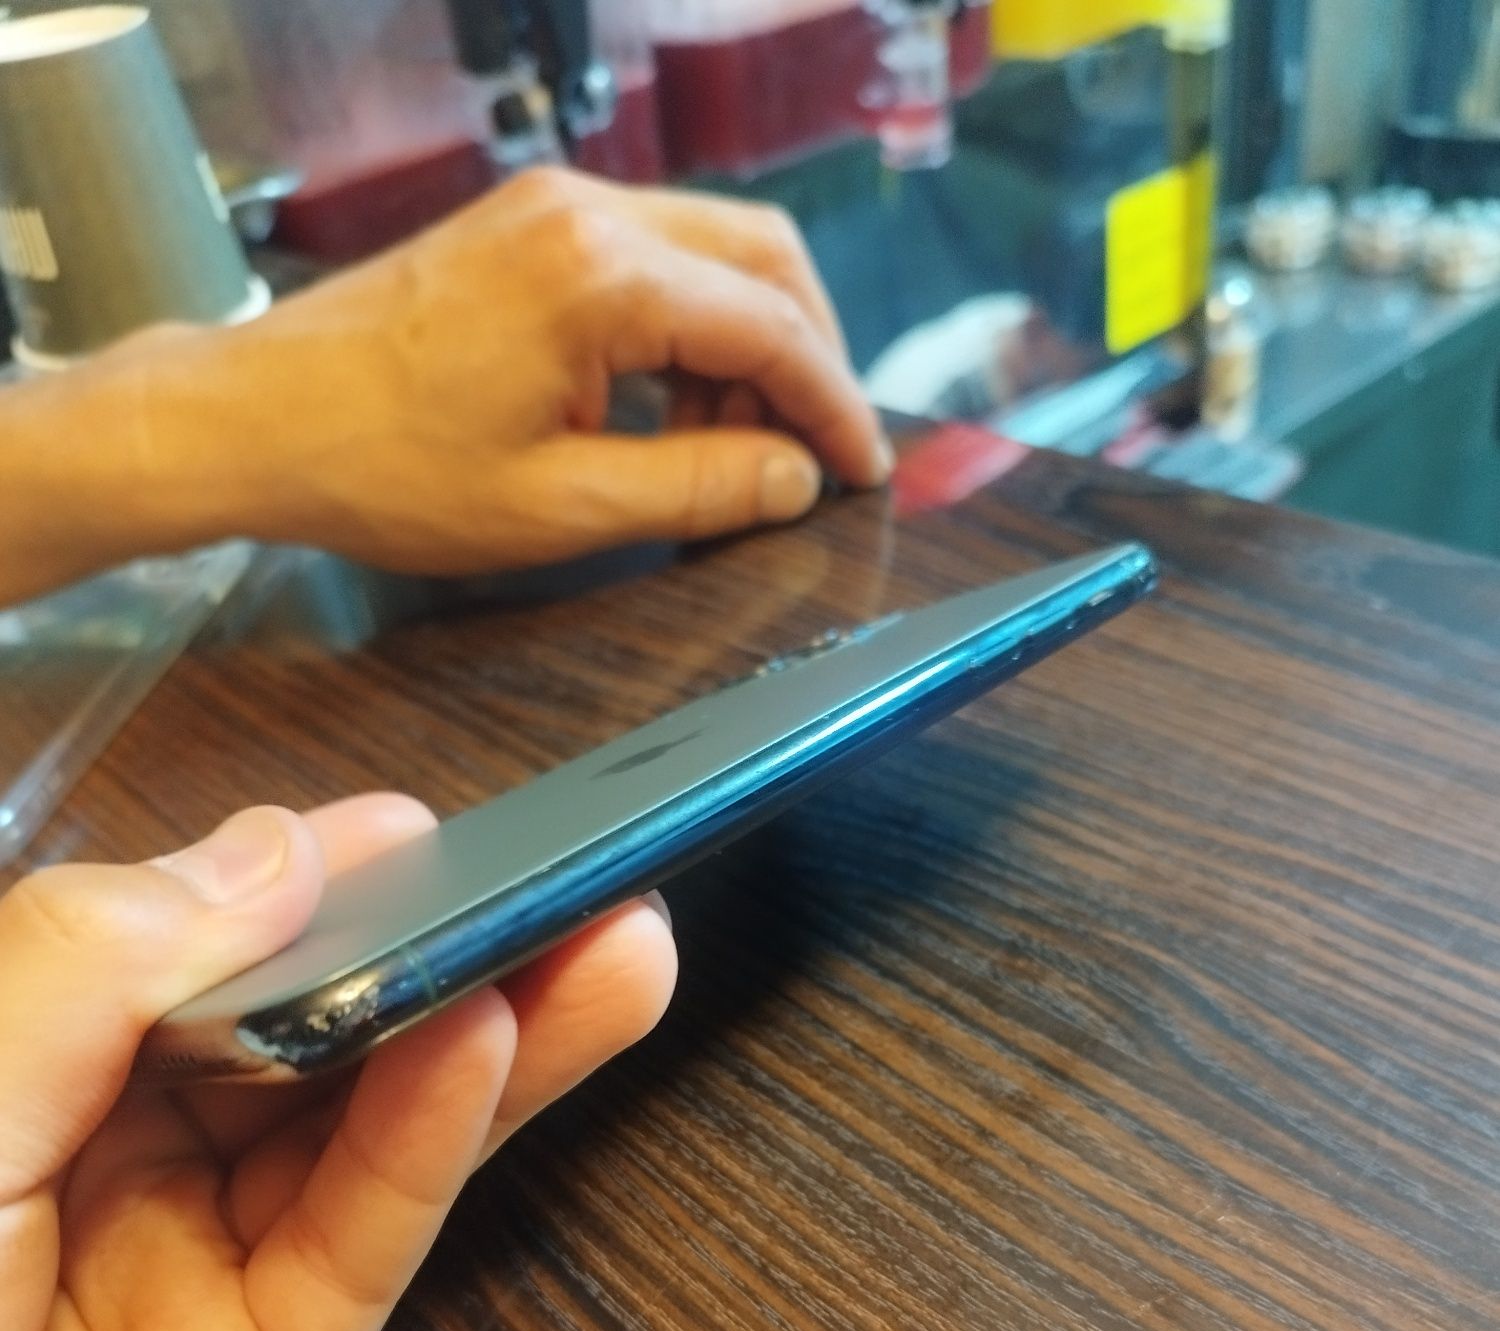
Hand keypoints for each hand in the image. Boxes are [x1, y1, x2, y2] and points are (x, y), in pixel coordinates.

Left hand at [0, 795, 675, 1330]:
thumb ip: (80, 981)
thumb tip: (267, 859)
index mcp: (4, 1098)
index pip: (166, 958)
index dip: (285, 886)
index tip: (403, 830)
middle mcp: (92, 1184)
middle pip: (289, 1038)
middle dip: (420, 951)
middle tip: (560, 872)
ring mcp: (183, 1296)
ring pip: (358, 1133)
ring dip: (484, 1030)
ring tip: (610, 940)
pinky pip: (359, 1248)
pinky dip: (434, 1143)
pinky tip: (499, 1047)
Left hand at [1, 169, 885, 604]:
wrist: (255, 416)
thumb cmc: (388, 471)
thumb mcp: (557, 508)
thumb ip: (694, 488)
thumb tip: (794, 480)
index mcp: (603, 275)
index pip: (769, 325)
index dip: (832, 406)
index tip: (864, 473)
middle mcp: (590, 211)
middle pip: (762, 258)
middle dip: (805, 358)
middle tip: (809, 458)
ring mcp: (555, 207)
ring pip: (710, 253)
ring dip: (742, 349)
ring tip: (722, 455)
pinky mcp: (528, 225)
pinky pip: (650, 259)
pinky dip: (685, 330)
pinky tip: (663, 412)